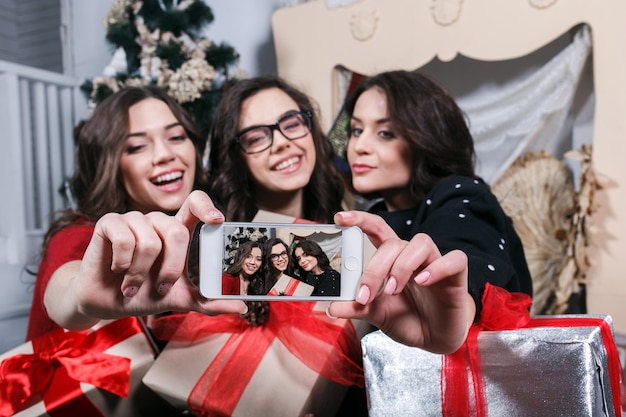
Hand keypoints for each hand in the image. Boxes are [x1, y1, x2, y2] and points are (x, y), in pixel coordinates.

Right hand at [57, 191, 245, 327]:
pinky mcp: (110, 223)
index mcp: (176, 232)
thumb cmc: (144, 294)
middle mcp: (157, 221)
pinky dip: (123, 263)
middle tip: (161, 288)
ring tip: (133, 286)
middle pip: (176, 230)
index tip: (217, 221)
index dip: (207, 207)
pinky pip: (124, 238)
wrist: (105, 302)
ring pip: (149, 240)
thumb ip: (209, 301)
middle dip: (171, 267)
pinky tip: (118, 271)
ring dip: (142, 273)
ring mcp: (133, 220)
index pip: (195, 203)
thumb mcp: (180, 299)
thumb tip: (241, 307)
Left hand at [328, 211, 471, 353]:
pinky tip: (423, 282)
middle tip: (365, 294)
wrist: (434, 340)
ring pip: (421, 243)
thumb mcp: (377, 314)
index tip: (339, 218)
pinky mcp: (456, 275)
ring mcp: (435, 263)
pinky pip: (453, 259)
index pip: (377, 229)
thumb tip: (331, 308)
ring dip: (402, 266)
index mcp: (391, 259)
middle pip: (393, 243)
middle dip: (375, 268)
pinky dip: (437, 268)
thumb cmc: (407, 319)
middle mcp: (412, 256)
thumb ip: (357, 308)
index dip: (360, 219)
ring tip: (392, 290)